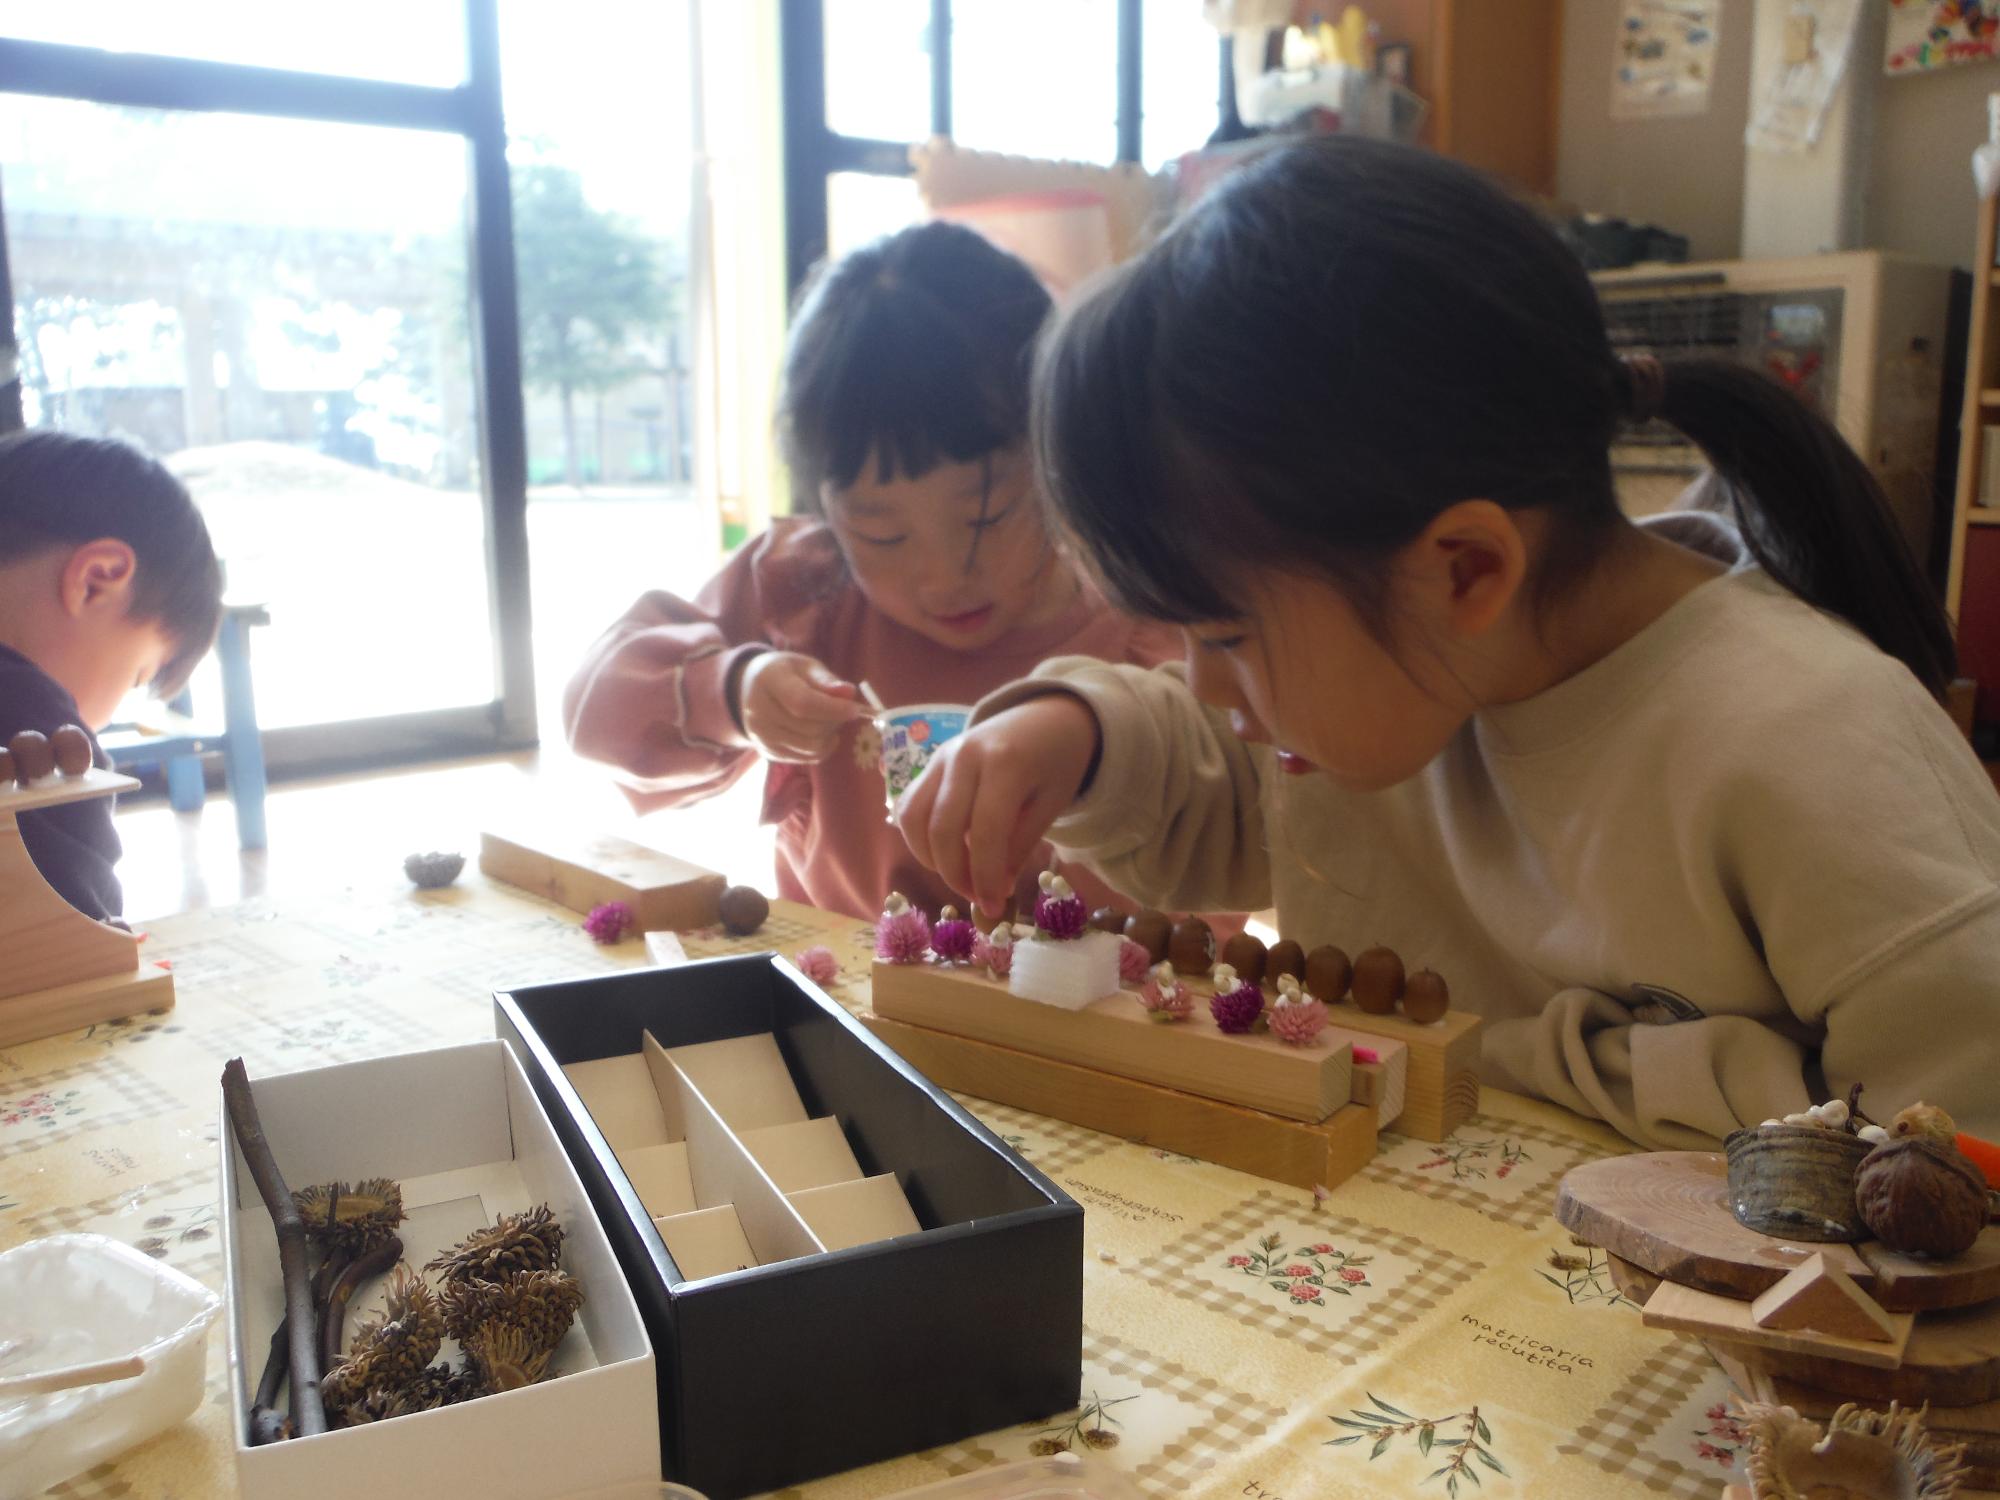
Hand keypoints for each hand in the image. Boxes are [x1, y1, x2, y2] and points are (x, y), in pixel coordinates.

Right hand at [735, 651, 868, 762]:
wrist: (751, 689)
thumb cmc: (786, 674)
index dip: (833, 709)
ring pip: (810, 747)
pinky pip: (805, 758)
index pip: (802, 703)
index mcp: (769, 681)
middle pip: (809, 728)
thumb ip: (826, 680)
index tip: (855, 709)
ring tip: (831, 720)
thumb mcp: (806, 667)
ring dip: (830, 736)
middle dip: (835, 721)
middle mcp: (758, 711)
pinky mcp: (768, 752)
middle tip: (843, 710)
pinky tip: (823, 734)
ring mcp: (760, 736)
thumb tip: (849, 693)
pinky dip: (822, 749)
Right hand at [896, 694, 1100, 916]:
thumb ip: (1020, 845)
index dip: (986, 877)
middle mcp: (965, 756)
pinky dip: (919, 838)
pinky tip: (944, 853)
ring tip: (960, 875)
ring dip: (931, 858)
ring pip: (914, 819)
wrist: (1046, 716)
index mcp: (1006, 763)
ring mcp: (941, 756)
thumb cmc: (1056, 762)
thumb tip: (995, 890)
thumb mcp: (1051, 804)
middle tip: (978, 896)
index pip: (985, 832)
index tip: (993, 907)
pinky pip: (909, 806)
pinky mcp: (929, 762)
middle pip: (943, 829)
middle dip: (956, 874)